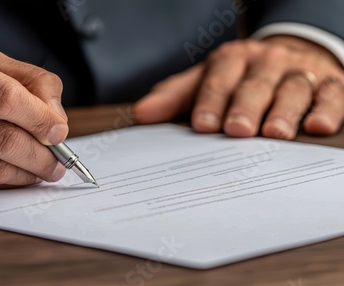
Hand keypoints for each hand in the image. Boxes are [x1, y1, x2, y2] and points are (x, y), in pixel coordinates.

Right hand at [0, 47, 68, 188]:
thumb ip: (26, 80)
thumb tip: (56, 120)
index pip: (5, 98)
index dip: (40, 119)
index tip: (59, 131)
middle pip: (3, 140)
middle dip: (43, 156)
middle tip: (59, 161)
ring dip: (28, 174)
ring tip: (44, 169)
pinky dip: (4, 182)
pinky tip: (16, 175)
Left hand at [133, 36, 343, 138]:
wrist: (285, 57)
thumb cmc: (238, 77)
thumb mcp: (204, 82)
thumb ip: (174, 98)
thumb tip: (140, 115)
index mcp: (232, 61)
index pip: (219, 80)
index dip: (211, 102)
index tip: (203, 126)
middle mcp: (265, 63)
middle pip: (255, 85)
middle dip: (246, 107)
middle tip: (238, 130)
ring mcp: (297, 71)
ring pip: (291, 88)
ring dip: (284, 111)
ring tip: (276, 133)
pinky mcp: (328, 82)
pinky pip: (331, 93)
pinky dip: (326, 108)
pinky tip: (318, 125)